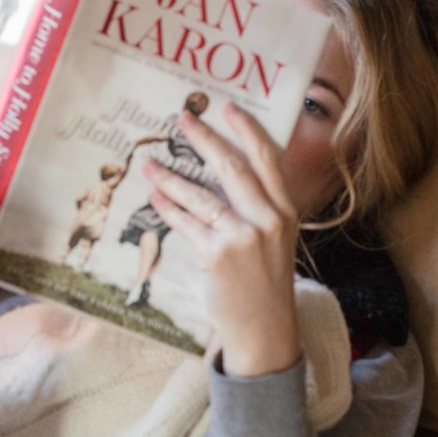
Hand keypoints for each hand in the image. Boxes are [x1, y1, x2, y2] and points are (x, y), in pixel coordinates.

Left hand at [144, 104, 300, 375]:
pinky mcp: (220, 256)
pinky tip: (154, 196)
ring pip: (202, 195)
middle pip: (233, 167)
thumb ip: (258, 208)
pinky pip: (188, 223)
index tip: (227, 107)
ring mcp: (245, 237)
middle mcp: (269, 219)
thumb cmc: (265, 284)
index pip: (267, 159)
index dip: (246, 129)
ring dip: (171, 177)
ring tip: (150, 163)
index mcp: (287, 211)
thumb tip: (224, 175)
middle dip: (204, 138)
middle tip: (181, 118)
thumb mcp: (275, 240)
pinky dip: (168, 208)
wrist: (265, 329)